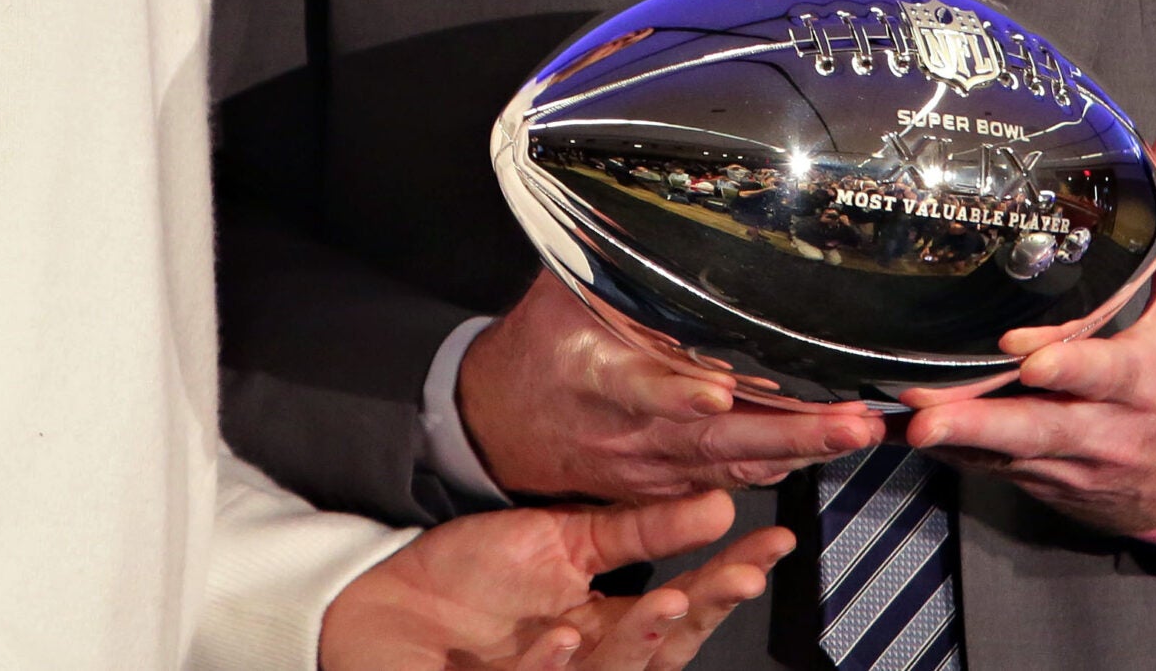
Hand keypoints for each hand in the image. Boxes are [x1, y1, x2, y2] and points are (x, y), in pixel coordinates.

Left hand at [319, 491, 792, 670]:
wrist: (384, 607)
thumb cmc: (468, 581)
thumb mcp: (563, 539)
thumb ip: (636, 530)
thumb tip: (710, 502)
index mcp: (607, 623)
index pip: (684, 610)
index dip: (727, 580)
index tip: (771, 546)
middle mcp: (588, 659)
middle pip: (662, 648)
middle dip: (705, 613)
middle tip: (741, 575)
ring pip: (613, 670)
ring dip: (644, 638)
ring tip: (673, 598)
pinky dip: (556, 662)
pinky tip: (570, 631)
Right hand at [459, 271, 880, 499]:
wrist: (498, 425)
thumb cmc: (536, 351)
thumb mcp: (560, 292)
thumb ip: (609, 261)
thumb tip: (649, 204)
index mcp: (594, 375)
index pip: (638, 387)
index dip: (678, 393)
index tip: (717, 390)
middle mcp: (629, 433)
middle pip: (714, 439)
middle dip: (788, 433)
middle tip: (848, 419)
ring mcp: (652, 468)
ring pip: (734, 465)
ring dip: (801, 451)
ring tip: (858, 429)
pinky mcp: (667, 487)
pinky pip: (731, 478)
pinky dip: (779, 465)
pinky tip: (827, 448)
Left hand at [898, 127, 1155, 537]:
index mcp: (1148, 377)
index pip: (1107, 372)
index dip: (1067, 364)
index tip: (1024, 354)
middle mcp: (1110, 427)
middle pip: (1043, 427)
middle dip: (983, 423)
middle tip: (927, 413)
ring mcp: (1078, 461)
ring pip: (1013, 456)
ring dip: (959, 442)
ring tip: (907, 424)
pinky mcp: (1053, 481)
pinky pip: (999, 473)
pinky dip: (957, 458)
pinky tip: (903, 438)